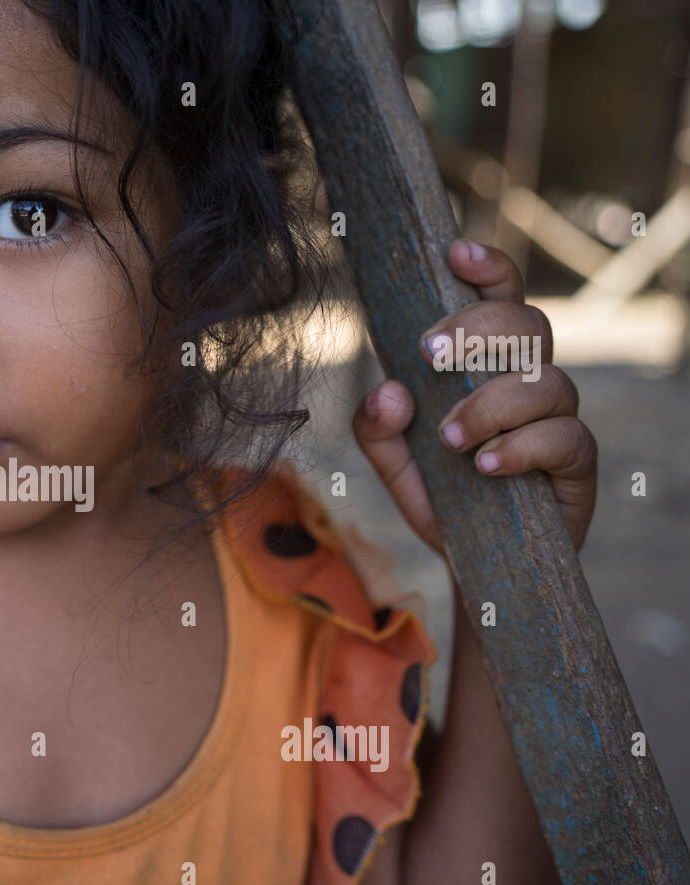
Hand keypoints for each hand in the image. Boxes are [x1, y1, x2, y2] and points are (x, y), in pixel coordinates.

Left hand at [351, 238, 597, 554]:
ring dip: (490, 405)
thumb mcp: (393, 464)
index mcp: (490, 366)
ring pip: (545, 382)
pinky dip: (521, 448)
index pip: (503, 299)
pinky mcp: (576, 464)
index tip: (455, 254)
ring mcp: (559, 420)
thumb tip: (387, 391)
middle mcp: (529, 383)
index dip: (489, 268)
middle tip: (430, 353)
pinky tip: (486, 466)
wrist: (476, 563)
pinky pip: (564, 438)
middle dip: (479, 328)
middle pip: (530, 325)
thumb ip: (376, 428)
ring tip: (450, 440)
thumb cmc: (442, 497)